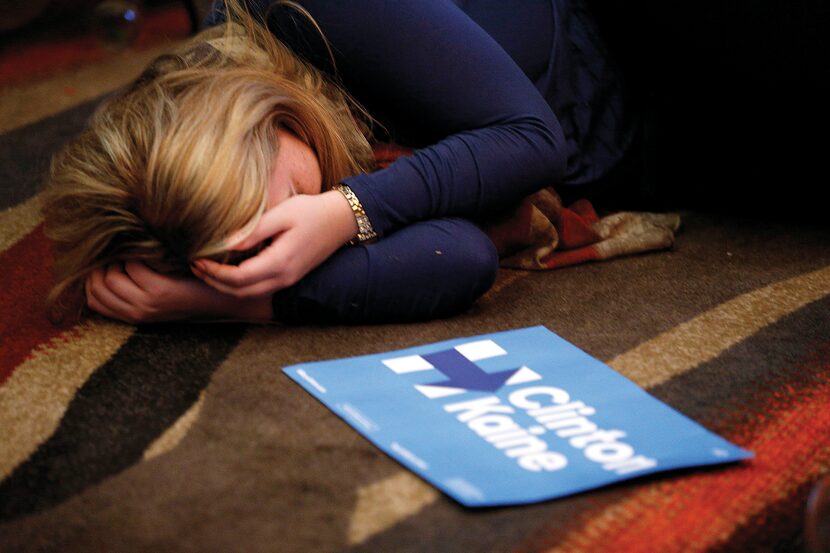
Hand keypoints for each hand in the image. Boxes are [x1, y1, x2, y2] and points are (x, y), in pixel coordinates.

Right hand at [85, 261, 272, 322]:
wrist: (222, 297)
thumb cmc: (188, 288)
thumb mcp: (156, 294)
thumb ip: (132, 286)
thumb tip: (108, 259)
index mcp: (132, 316)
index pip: (93, 300)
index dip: (94, 278)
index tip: (109, 262)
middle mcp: (136, 313)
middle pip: (97, 287)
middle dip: (104, 266)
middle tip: (122, 253)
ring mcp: (147, 304)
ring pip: (110, 276)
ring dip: (119, 258)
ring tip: (136, 251)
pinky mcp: (160, 291)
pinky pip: (133, 266)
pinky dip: (138, 254)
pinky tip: (151, 250)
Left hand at [192, 190, 356, 298]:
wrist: (341, 219)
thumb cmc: (311, 211)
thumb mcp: (281, 215)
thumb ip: (253, 232)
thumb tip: (224, 244)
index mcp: (280, 263)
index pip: (238, 278)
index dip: (214, 273)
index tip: (196, 259)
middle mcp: (284, 278)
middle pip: (240, 292)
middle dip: (214, 282)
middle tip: (194, 266)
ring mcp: (288, 280)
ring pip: (249, 293)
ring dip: (226, 286)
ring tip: (206, 270)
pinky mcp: (290, 276)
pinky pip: (259, 288)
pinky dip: (240, 285)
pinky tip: (230, 270)